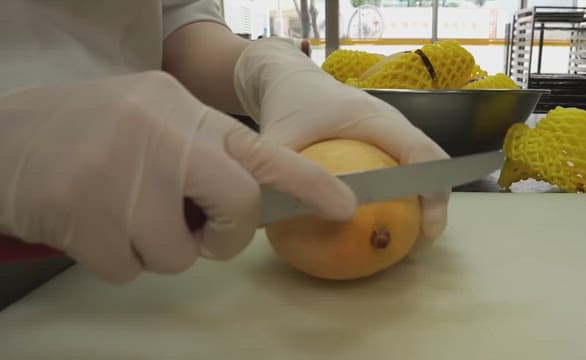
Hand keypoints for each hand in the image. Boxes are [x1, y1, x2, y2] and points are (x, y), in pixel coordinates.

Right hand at [0, 71, 355, 282]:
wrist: (6, 138)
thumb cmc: (93, 134)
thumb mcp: (155, 121)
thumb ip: (204, 154)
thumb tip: (249, 202)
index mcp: (185, 112)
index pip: (261, 150)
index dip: (309, 182)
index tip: (344, 204)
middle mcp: (162, 135)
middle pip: (237, 207)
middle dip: (224, 235)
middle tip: (196, 230)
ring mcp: (124, 175)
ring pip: (179, 254)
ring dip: (157, 247)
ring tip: (120, 210)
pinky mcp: (88, 217)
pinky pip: (131, 270)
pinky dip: (118, 259)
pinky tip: (91, 222)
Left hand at [234, 38, 449, 250]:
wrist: (290, 78)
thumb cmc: (288, 104)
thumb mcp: (277, 140)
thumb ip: (280, 175)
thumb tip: (280, 219)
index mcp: (373, 117)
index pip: (419, 152)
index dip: (433, 190)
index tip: (424, 230)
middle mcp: (392, 121)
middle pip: (433, 163)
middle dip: (435, 206)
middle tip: (416, 247)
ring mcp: (393, 129)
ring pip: (423, 168)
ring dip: (423, 204)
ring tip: (405, 244)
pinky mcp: (386, 140)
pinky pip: (406, 169)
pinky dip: (405, 198)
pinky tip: (383, 225)